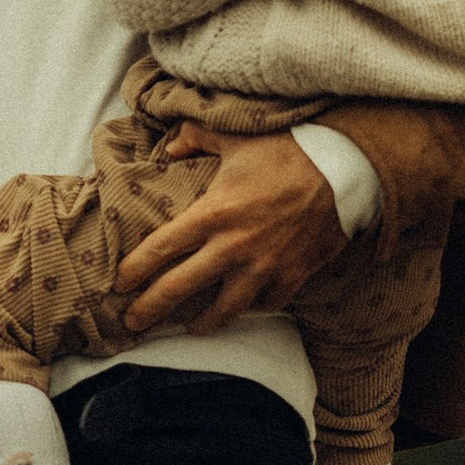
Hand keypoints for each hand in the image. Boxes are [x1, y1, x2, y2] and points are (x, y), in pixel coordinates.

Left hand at [115, 132, 347, 334]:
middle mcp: (233, 247)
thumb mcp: (237, 136)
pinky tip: (242, 308)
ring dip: (202, 322)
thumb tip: (172, 146)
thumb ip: (197, 138)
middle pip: (179, 288)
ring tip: (189, 327)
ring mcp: (264, 267)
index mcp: (212, 213)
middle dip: (150, 309)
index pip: (160, 249)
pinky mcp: (293, 276)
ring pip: (223, 310)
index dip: (134, 270)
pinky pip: (266, 304)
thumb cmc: (288, 150)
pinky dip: (252, 308)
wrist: (344, 169)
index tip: (119, 283)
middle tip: (133, 322)